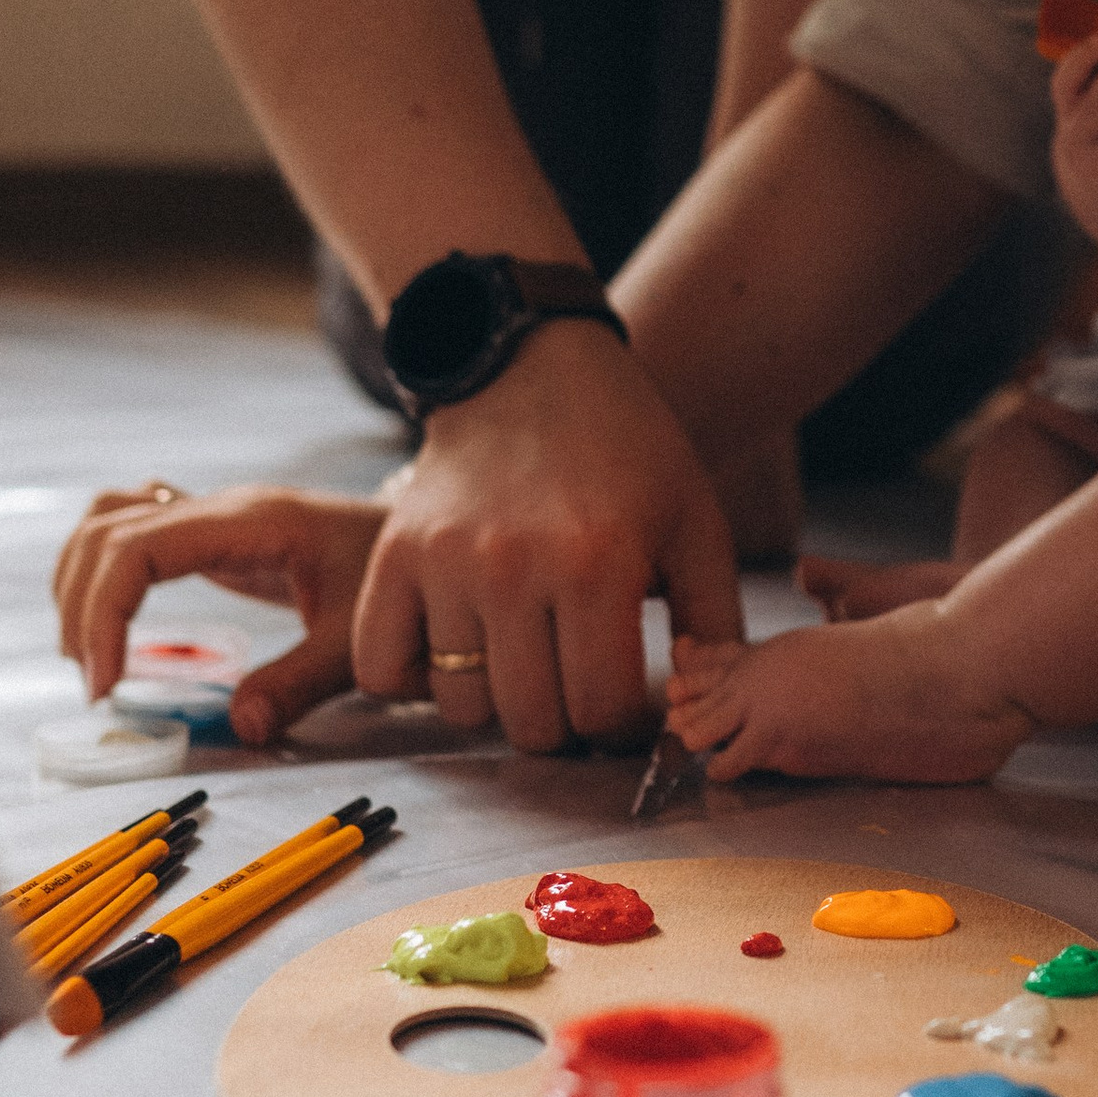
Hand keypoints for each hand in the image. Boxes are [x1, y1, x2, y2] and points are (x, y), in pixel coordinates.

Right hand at [54, 484, 384, 744]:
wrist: (429, 543)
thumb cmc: (396, 586)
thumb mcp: (356, 641)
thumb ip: (302, 682)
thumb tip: (244, 727)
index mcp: (250, 523)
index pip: (138, 548)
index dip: (103, 612)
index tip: (104, 685)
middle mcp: (222, 508)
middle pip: (108, 530)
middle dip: (82, 606)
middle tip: (96, 685)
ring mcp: (214, 514)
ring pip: (110, 519)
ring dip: (81, 583)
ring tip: (92, 657)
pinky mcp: (213, 533)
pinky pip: (132, 529)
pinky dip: (104, 570)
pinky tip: (111, 621)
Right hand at [350, 319, 741, 751]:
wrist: (537, 368)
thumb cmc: (630, 451)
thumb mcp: (697, 526)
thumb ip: (714, 624)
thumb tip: (696, 714)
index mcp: (597, 563)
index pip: (599, 712)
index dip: (622, 728)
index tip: (626, 707)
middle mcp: (513, 567)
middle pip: (531, 722)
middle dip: (565, 722)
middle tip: (577, 687)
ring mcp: (445, 562)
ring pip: (462, 705)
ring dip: (497, 701)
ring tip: (525, 660)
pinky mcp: (395, 554)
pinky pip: (382, 667)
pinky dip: (415, 679)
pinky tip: (458, 652)